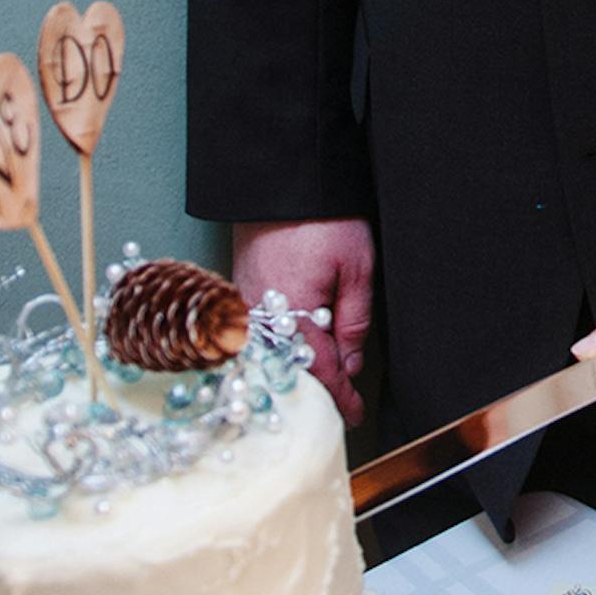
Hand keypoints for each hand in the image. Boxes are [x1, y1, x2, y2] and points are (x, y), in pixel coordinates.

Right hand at [233, 218, 374, 425]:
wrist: (280, 180)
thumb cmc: (323, 218)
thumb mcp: (356, 267)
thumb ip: (354, 320)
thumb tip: (351, 364)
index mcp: (294, 315)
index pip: (318, 372)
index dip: (339, 398)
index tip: (353, 414)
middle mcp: (262, 317)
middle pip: (289, 370)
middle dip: (317, 392)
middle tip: (343, 407)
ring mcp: (245, 305)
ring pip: (272, 355)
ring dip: (298, 372)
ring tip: (325, 386)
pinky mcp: (239, 291)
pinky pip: (259, 335)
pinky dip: (280, 350)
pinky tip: (295, 355)